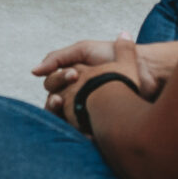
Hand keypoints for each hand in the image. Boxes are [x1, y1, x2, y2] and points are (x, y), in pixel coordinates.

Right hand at [34, 36, 177, 115]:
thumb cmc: (116, 57)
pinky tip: (78, 122)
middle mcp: (76, 93)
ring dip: (58, 111)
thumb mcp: (83, 49)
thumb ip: (57, 57)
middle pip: (53, 99)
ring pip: (60, 116)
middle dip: (58, 93)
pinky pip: (76, 129)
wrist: (144, 70)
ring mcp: (85, 108)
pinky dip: (73, 126)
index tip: (75, 73)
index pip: (52, 82)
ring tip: (63, 105)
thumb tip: (33, 71)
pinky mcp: (95, 123)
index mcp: (72, 77)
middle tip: (72, 86)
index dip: (58, 78)